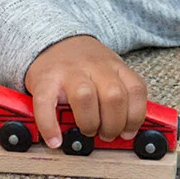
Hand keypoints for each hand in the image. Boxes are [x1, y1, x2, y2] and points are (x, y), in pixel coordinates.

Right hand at [23, 35, 147, 148]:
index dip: (135, 117)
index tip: (128, 132)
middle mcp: (94, 66)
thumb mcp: (108, 70)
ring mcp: (68, 71)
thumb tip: (128, 131)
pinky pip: (46, 105)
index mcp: (114, 65)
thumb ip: (120, 93)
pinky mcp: (44, 79)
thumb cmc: (83, 64)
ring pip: (85, 96)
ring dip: (89, 123)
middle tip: (106, 134)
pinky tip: (55, 139)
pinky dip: (50, 126)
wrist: (54, 40)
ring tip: (86, 131)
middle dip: (113, 124)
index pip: (136, 90)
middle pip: (114, 96)